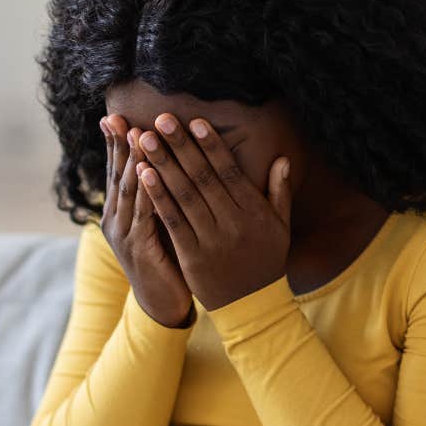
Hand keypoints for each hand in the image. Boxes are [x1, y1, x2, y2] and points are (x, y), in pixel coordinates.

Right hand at [98, 114, 194, 328]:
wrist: (163, 303)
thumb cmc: (166, 260)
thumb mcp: (159, 223)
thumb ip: (157, 196)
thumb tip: (164, 164)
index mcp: (119, 213)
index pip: (116, 171)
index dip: (114, 143)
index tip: (114, 115)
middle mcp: (115, 220)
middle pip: (117, 175)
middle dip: (118, 144)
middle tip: (117, 115)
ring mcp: (124, 234)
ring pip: (128, 191)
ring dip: (132, 161)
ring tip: (136, 133)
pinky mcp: (139, 248)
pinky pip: (143, 213)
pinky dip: (146, 190)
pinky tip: (149, 172)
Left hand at [136, 115, 291, 311]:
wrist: (253, 307)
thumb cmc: (266, 263)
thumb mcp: (281, 228)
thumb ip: (280, 192)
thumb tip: (282, 159)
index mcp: (254, 212)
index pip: (229, 172)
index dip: (211, 145)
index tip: (195, 121)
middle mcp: (233, 223)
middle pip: (202, 178)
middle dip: (180, 146)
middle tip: (161, 119)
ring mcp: (211, 240)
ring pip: (184, 196)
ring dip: (162, 165)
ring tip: (144, 139)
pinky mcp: (192, 256)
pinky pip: (172, 222)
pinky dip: (157, 197)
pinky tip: (144, 175)